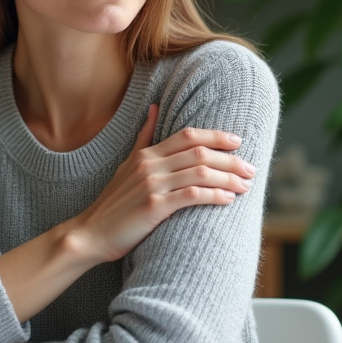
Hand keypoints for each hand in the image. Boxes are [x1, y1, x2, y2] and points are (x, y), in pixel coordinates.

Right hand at [71, 104, 255, 263]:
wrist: (91, 233)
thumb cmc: (113, 203)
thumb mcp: (125, 164)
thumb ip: (143, 138)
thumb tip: (154, 108)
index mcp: (146, 153)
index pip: (188, 136)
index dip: (216, 136)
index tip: (238, 141)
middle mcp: (149, 165)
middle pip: (200, 153)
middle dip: (230, 160)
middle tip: (250, 168)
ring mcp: (151, 185)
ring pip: (200, 173)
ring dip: (228, 178)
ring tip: (245, 186)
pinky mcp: (154, 207)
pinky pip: (192, 195)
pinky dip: (214, 195)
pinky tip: (228, 200)